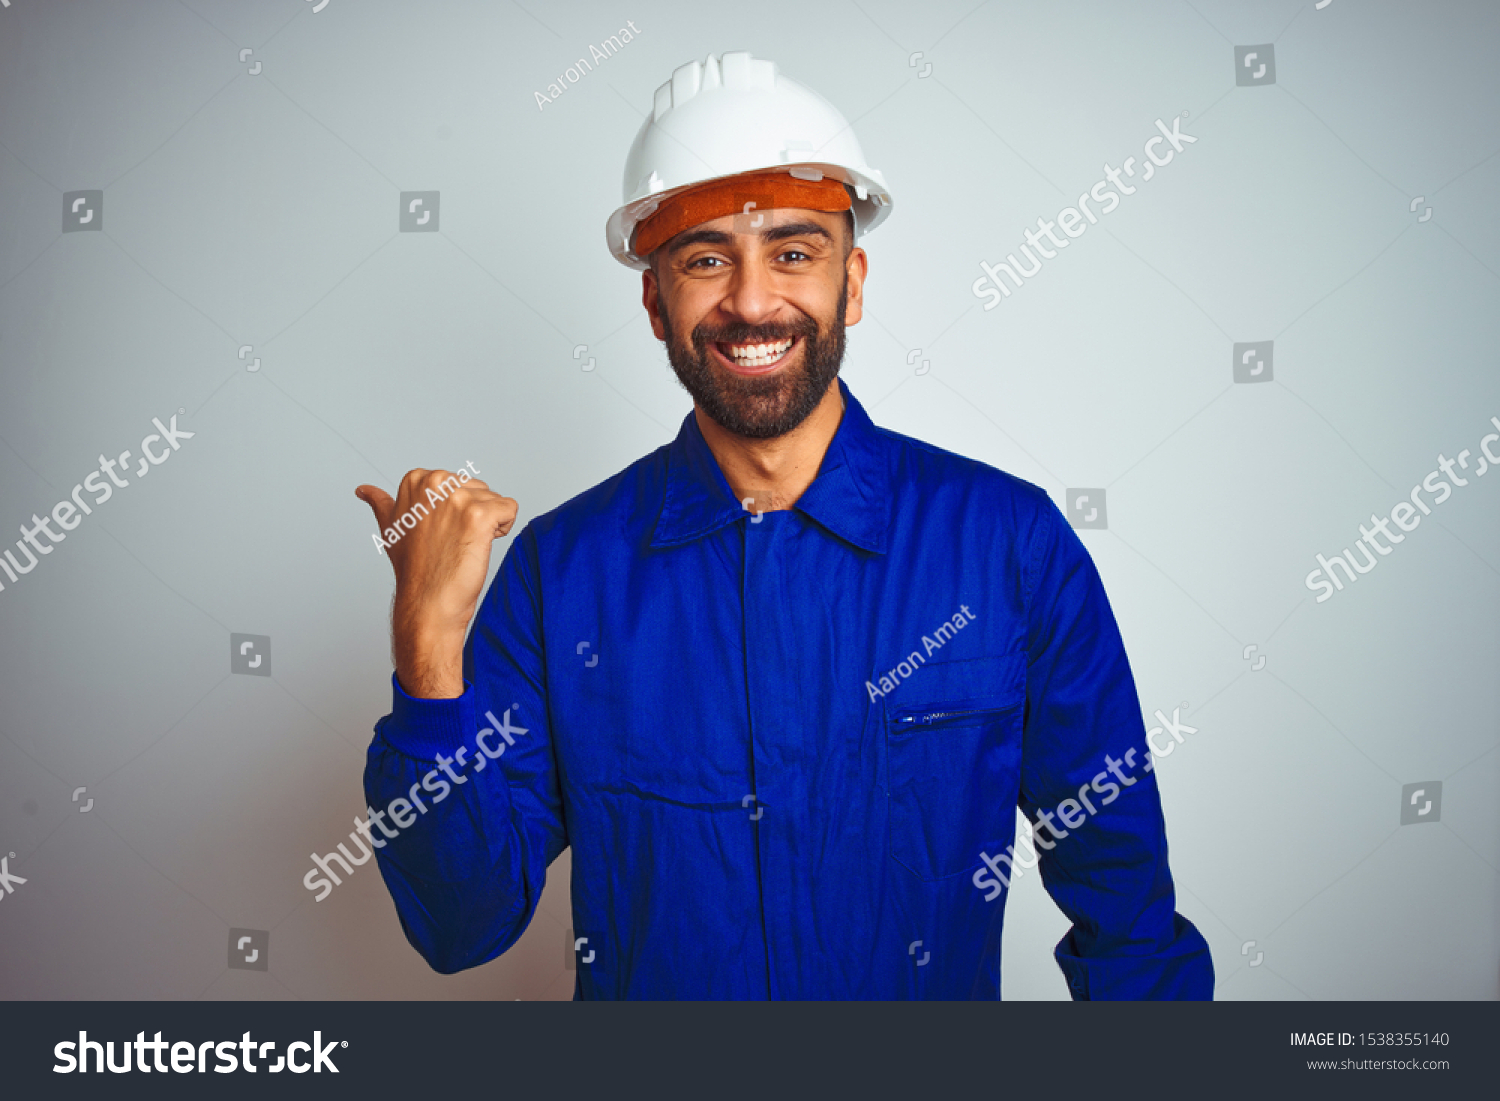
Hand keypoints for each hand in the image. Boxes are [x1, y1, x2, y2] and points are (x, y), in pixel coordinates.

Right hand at [356, 467, 517, 697]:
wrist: (428, 602)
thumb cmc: (414, 569)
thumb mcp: (392, 529)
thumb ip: (381, 503)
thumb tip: (364, 490)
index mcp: (417, 479)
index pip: (460, 482)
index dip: (457, 510)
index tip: (440, 531)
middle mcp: (436, 483)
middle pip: (480, 489)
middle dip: (474, 515)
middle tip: (452, 541)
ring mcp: (458, 498)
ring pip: (495, 500)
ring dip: (489, 525)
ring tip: (463, 545)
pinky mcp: (480, 515)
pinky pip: (510, 509)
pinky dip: (503, 529)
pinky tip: (480, 546)